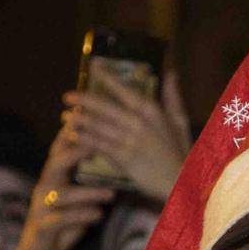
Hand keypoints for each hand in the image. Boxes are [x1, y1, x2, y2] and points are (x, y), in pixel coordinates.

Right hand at [9, 106, 119, 249]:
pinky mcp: (43, 228)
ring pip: (62, 194)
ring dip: (87, 193)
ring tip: (111, 193)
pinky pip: (61, 219)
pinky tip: (98, 215)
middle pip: (55, 164)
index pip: (60, 151)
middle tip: (96, 147)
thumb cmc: (61, 226)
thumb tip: (115, 165)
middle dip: (73, 153)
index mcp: (52, 179)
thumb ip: (89, 184)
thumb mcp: (76, 202)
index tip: (89, 119)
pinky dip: (81, 216)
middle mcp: (44, 189)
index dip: (71, 135)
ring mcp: (41, 208)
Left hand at [73, 69, 190, 203]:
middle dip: (83, 100)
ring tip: (66, 117)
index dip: (106, 77)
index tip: (93, 66)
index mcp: (151, 110)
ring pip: (98, 126)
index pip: (123, 89)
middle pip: (104, 107)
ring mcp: (129, 141)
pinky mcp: (123, 159)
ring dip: (79, 121)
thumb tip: (170, 72)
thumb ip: (173, 96)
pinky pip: (99, 146)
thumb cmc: (181, 152)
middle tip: (67, 96)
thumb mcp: (181, 121)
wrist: (182, 183)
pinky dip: (84, 140)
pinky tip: (73, 137)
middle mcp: (138, 123)